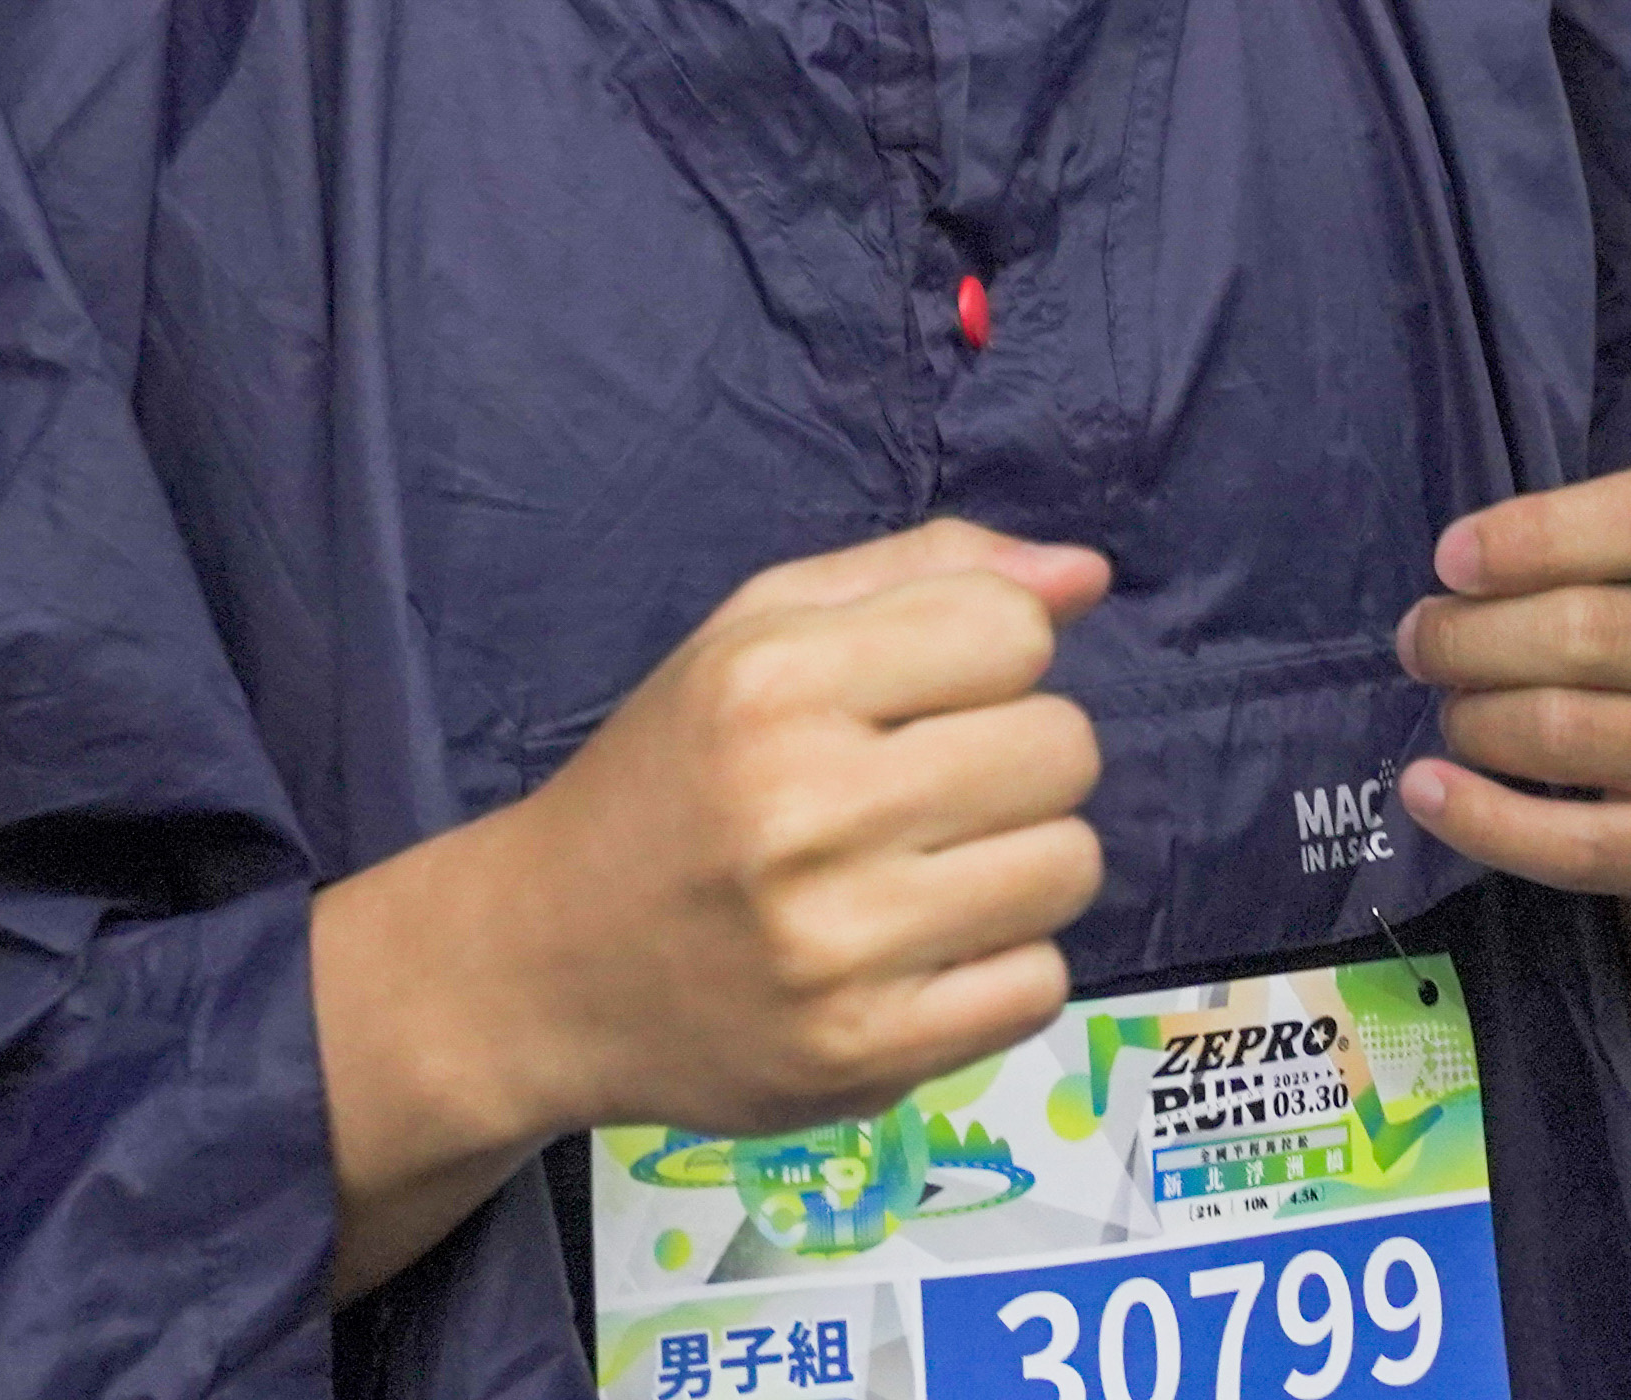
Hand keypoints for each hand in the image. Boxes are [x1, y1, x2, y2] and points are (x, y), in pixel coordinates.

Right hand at [309, 521, 1107, 1297]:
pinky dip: (1000, 968)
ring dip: (1023, 865)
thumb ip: (926, 575)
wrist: (544, 967)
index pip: (1015, 633)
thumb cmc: (672, 777)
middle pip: (1064, 749)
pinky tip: (922, 957)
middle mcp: (804, 808)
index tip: (927, 698)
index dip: (994, 659)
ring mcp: (837, 944)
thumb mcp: (758, 632)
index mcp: (774, 681)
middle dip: (1020, 760)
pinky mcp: (864, 1056)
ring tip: (931, 873)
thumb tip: (1087, 576)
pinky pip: (1040, 987)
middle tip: (933, 793)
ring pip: (1070, 866)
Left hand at [1397, 464, 1630, 938]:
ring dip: (1476, 720)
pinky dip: (1482, 818)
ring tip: (1456, 711)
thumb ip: (1604, 540)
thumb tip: (1462, 575)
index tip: (1451, 560)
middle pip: (1590, 632)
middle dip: (1472, 638)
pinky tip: (1428, 791)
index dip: (1536, 534)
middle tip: (1426, 641)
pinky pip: (1577, 845)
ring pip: (1570, 733)